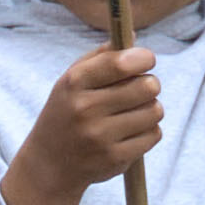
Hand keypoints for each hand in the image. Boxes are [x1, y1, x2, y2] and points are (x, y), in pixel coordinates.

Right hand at [1, 42, 164, 204]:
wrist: (48, 165)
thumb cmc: (66, 113)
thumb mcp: (71, 81)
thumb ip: (100, 57)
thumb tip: (133, 39)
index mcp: (73, 83)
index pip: (122, 62)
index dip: (143, 58)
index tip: (146, 60)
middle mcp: (85, 109)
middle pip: (148, 85)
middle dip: (149, 85)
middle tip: (140, 90)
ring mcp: (100, 136)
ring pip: (155, 110)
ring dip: (149, 109)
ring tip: (132, 114)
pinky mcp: (115, 158)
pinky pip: (154, 134)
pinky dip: (148, 132)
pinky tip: (129, 134)